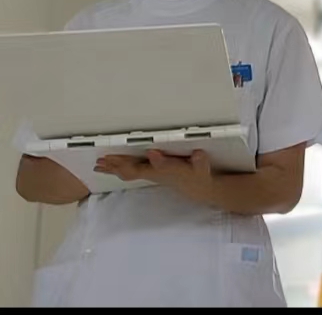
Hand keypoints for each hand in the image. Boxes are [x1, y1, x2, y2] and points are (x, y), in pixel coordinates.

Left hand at [96, 150, 213, 200]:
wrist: (196, 188)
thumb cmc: (199, 175)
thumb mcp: (202, 167)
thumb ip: (199, 161)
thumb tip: (197, 153)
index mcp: (170, 170)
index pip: (159, 166)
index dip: (156, 161)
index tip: (152, 153)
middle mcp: (156, 173)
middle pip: (135, 170)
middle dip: (121, 165)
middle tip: (105, 159)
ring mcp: (149, 174)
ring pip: (127, 172)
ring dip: (113, 168)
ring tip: (99, 164)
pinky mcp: (146, 173)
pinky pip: (127, 172)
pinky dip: (114, 169)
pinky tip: (106, 166)